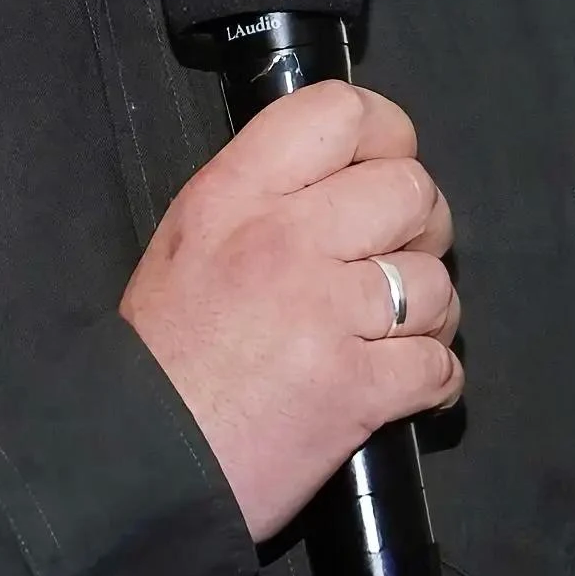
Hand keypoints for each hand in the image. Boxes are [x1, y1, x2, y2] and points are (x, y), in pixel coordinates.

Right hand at [121, 82, 463, 540]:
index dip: (386, 135)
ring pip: (434, 283)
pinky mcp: (358, 388)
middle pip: (411, 191)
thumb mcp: (187, 244)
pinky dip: (434, 381)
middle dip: (421, 228)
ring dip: (429, 314)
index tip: (384, 169)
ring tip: (394, 335)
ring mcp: (327, 313)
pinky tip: (405, 386)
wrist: (135, 462)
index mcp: (236, 194)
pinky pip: (438, 364)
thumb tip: (342, 181)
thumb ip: (261, 199)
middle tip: (395, 261)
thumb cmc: (160, 356)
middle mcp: (286, 238)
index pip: (341, 113)